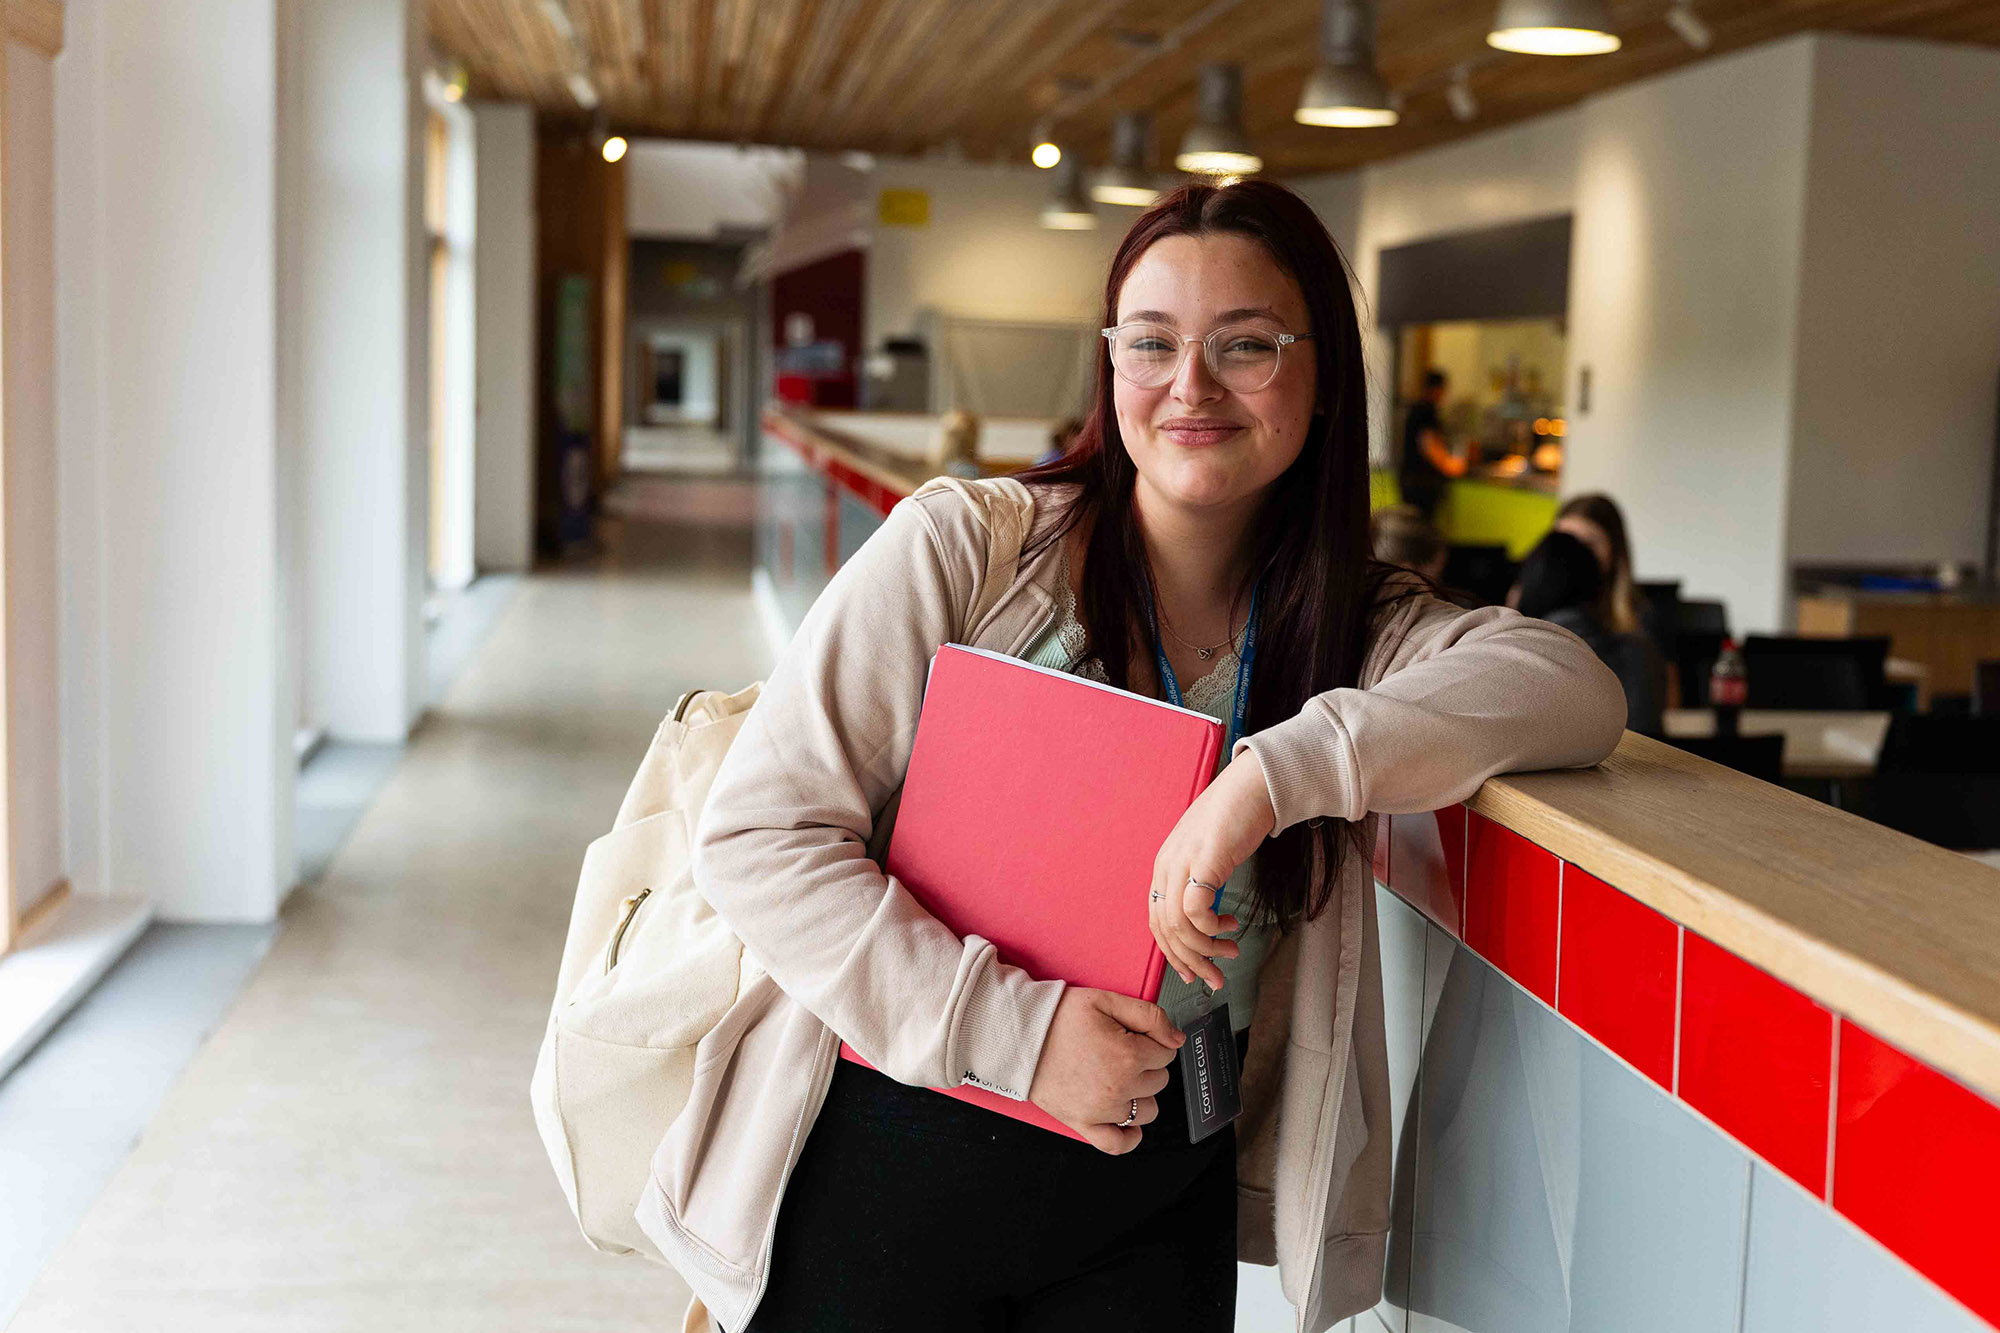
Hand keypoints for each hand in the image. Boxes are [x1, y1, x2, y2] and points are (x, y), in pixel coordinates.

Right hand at [1028, 987, 1183, 1154]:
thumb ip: (1149, 1016)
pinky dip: (1129, 1137)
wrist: (1020, 1036)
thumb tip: (1176, 1038)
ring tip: (1119, 1077)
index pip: (1166, 1053)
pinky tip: (1128, 1122)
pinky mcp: (1083, 1124)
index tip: (1135, 1035)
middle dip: (1147, 1064)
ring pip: (1146, 1111)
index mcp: (1127, 1056)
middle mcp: (1118, 1087)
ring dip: (1140, 1095)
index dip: (1153, 1041)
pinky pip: (1117, 1144)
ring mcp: (1101, 1111)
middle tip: (1121, 1050)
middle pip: (1159, 1081)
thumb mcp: (1106, 1000)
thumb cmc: (1058, 1018)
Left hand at [1149, 751, 1276, 990]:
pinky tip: (1230, 926)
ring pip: (1179, 925)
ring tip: (1228, 953)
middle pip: (1164, 928)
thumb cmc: (1236, 818)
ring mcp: (1182, 862)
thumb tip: (1206, 916)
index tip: (1191, 972)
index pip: (1157, 919)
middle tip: (1212, 979)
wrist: (1254, 786)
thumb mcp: (1209, 854)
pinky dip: (1212, 928)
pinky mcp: (1204, 861)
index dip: (1172, 952)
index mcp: (1164, 865)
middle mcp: (1167, 865)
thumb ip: (1200, 881)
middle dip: (1189, 961)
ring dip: (1205, 949)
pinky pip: (1196, 911)